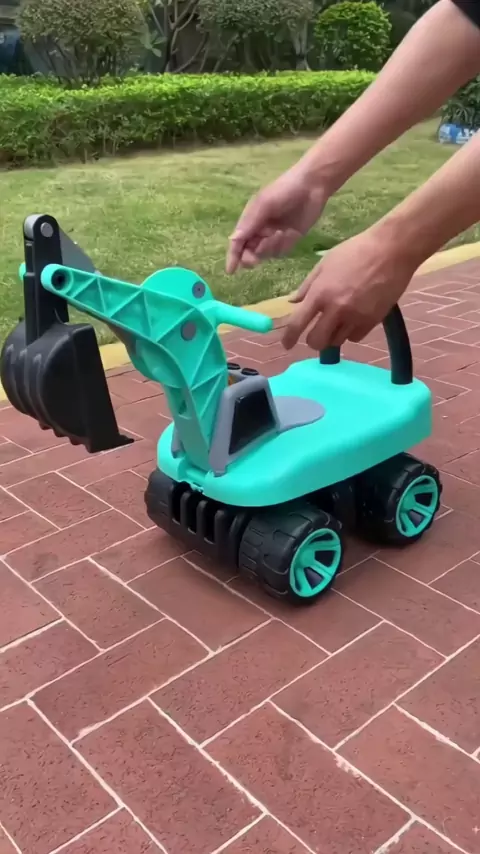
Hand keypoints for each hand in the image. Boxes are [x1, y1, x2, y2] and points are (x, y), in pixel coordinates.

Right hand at [226, 165, 327, 273]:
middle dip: (251, 257)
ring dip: (272, 247)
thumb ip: (250, 223)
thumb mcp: (264, 204)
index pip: (237, 242)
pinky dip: (285, 245)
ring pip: (266, 254)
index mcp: (250, 220)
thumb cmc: (284, 190)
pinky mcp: (289, 239)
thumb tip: (233, 240)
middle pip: (249, 252)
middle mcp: (260, 230)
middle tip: (255, 260)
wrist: (312, 185)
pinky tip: (291, 233)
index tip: (231, 270)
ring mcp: (274, 235)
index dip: (233, 256)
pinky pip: (282, 251)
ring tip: (282, 232)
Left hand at [283, 225, 417, 350]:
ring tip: (337, 322)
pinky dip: (351, 332)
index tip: (286, 345)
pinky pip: (355, 337)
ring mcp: (355, 317)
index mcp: (320, 293)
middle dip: (313, 341)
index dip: (289, 338)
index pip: (298, 324)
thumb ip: (307, 285)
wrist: (392, 250)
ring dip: (333, 336)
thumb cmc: (356, 251)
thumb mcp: (325, 263)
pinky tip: (353, 319)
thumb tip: (292, 302)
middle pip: (317, 341)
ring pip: (337, 341)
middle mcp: (336, 309)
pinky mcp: (373, 321)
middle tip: (316, 334)